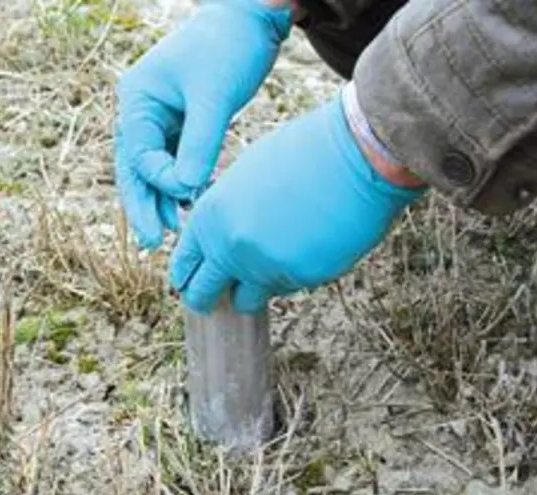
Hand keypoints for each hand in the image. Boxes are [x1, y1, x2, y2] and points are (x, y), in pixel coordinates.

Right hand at [114, 0, 291, 249]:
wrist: (251, 19)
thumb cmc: (229, 47)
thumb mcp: (214, 96)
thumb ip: (199, 142)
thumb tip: (187, 189)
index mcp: (138, 99)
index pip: (138, 153)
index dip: (161, 179)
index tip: (190, 193)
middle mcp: (142, 110)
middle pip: (134, 168)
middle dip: (143, 205)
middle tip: (151, 243)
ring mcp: (160, 118)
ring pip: (153, 169)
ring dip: (163, 198)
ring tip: (174, 233)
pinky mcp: (182, 123)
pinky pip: (174, 161)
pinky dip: (182, 182)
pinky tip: (194, 204)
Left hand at [170, 94, 426, 313]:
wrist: (353, 155)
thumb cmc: (301, 153)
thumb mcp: (244, 177)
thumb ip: (225, 213)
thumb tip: (219, 240)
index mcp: (211, 217)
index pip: (183, 264)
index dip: (186, 276)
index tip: (190, 282)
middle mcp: (232, 248)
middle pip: (204, 293)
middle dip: (207, 297)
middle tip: (213, 299)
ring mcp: (266, 267)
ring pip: (250, 297)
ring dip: (255, 287)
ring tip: (272, 261)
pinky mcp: (302, 278)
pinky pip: (288, 287)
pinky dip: (290, 275)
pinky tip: (306, 246)